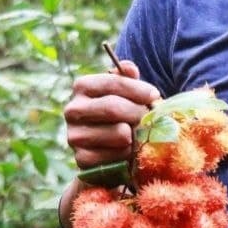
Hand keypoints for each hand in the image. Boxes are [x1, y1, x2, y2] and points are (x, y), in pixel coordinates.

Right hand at [59, 60, 160, 227]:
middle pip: (113, 107)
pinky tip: (130, 151)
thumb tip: (129, 68)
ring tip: (140, 134)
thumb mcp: (125, 93)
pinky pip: (115, 156)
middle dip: (138, 113)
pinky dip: (128, 155)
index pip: (112, 82)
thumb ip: (128, 79)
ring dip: (136, 135)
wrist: (109, 151)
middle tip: (151, 118)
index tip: (155, 95)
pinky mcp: (81, 159)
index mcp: (82, 86)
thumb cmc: (121, 114)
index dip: (137, 89)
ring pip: (118, 133)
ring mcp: (74, 136)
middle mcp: (72, 109)